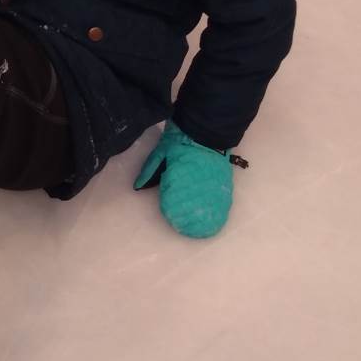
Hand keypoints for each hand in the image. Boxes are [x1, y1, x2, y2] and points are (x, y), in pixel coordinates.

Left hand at [134, 122, 233, 237]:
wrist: (207, 129)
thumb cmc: (181, 139)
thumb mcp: (162, 151)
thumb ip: (150, 170)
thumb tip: (137, 186)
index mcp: (178, 176)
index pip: (173, 201)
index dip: (172, 212)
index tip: (172, 219)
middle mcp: (196, 184)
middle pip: (192, 209)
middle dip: (188, 220)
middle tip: (184, 229)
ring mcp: (212, 185)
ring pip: (209, 209)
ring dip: (204, 221)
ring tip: (200, 232)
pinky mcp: (223, 183)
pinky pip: (221, 203)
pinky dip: (217, 213)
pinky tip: (214, 222)